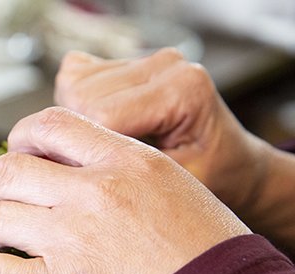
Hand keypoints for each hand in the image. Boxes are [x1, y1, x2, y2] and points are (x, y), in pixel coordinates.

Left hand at [0, 107, 249, 273]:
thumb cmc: (205, 250)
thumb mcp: (171, 184)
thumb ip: (118, 165)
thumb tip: (66, 164)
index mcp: (124, 160)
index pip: (50, 124)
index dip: (21, 137)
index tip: (18, 153)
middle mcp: (92, 193)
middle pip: (9, 170)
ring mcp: (70, 240)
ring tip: (3, 239)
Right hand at [54, 48, 269, 221]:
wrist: (232, 165)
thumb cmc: (209, 181)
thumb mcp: (168, 188)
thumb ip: (123, 172)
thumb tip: (66, 171)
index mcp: (182, 91)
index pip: (101, 113)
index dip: (80, 151)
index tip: (81, 180)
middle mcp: (166, 65)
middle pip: (81, 96)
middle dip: (76, 137)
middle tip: (92, 168)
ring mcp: (147, 60)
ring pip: (72, 86)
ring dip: (73, 122)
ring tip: (100, 151)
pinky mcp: (129, 62)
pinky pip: (75, 77)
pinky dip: (73, 106)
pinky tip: (98, 130)